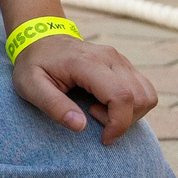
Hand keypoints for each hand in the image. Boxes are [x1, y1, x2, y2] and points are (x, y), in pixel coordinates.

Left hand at [11, 36, 157, 143]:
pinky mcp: (124, 65)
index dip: (118, 124)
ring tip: (99, 110)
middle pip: (139, 98)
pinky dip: (132, 106)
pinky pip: (144, 90)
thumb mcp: (30, 87)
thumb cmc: (34, 65)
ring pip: (147, 95)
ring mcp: (120, 59)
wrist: (41, 39)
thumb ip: (53, 106)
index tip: (103, 138)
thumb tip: (80, 126)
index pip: (121, 96)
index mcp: (88, 62)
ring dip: (130, 114)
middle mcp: (110, 57)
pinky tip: (106, 104)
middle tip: (92, 116)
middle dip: (123, 120)